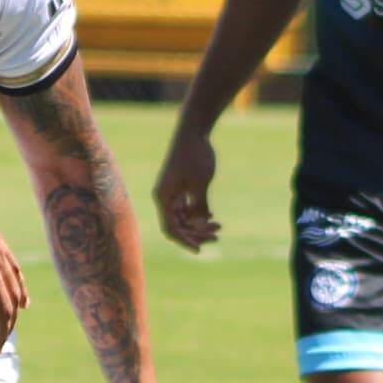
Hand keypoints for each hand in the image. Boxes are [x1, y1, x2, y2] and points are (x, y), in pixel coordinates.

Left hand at [0, 173, 27, 350]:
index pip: (1, 308)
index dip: (0, 330)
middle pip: (11, 294)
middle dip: (9, 319)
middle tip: (1, 337)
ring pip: (14, 273)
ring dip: (17, 294)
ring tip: (21, 308)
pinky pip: (9, 256)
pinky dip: (14, 272)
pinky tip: (7, 269)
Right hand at [153, 127, 220, 252]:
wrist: (194, 132)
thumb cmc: (195, 156)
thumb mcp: (199, 184)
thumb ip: (199, 207)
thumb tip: (199, 229)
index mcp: (163, 198)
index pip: (170, 229)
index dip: (184, 241)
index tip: (199, 250)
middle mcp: (164, 197)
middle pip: (178, 225)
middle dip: (196, 233)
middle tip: (216, 236)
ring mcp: (172, 192)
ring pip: (184, 217)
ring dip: (199, 224)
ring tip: (218, 227)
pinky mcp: (180, 186)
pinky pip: (187, 207)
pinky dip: (198, 213)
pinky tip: (212, 216)